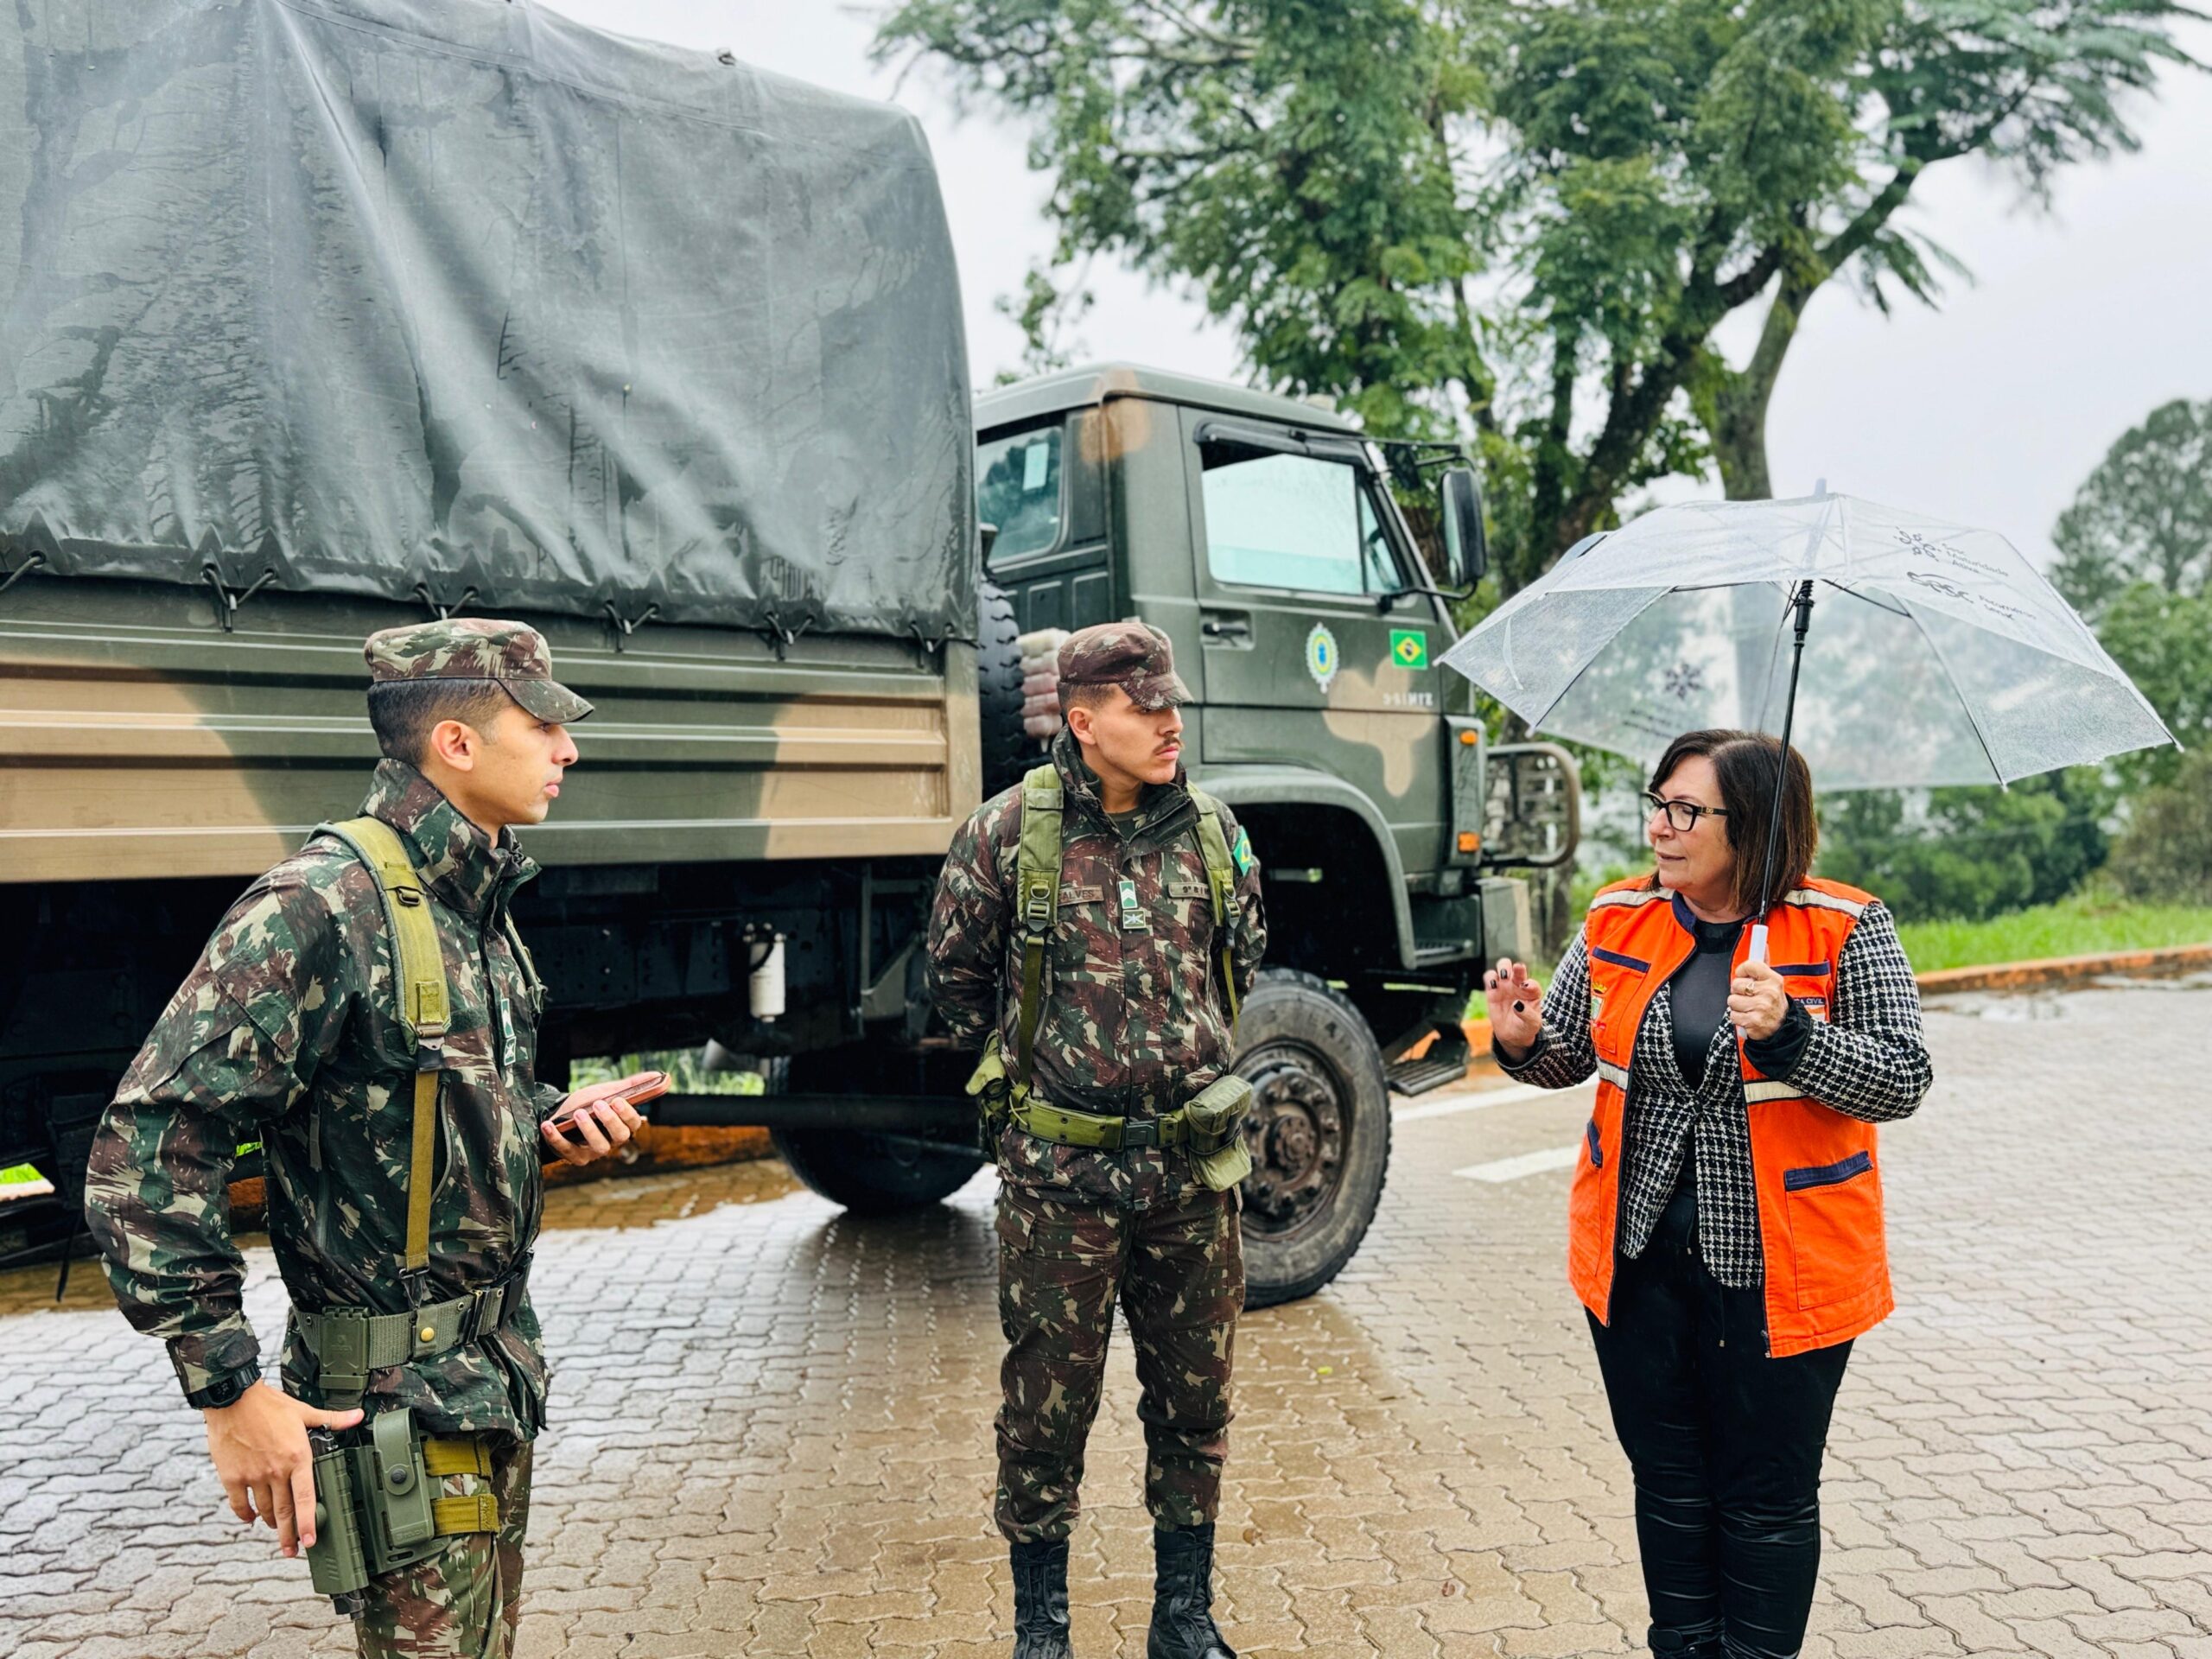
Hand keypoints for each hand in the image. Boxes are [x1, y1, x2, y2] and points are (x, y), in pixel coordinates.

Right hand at [203, 1382, 362, 1556]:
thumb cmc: (269, 1405)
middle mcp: (275, 1470)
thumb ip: (332, 1419)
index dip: (307, 1522)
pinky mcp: (231, 1477)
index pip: (306, 1497)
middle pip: (284, 1511)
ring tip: (276, 1529)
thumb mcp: (304, 1411)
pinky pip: (239, 1504)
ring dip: (271, 1522)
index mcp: (297, 1457)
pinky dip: (245, 1514)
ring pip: (264, 1509)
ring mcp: (252, 1475)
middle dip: (289, 1535)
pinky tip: (251, 1518)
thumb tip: (358, 1416)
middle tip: (291, 1551)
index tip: (309, 1541)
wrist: (233, 1399)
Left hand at [539, 1071, 652, 1166]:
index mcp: (622, 1125)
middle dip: (610, 1121)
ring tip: (579, 1113)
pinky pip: (568, 1151)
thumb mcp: (607, 1091)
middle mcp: (611, 1141)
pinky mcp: (574, 1157)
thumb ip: (631, 1085)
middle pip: (619, 1136)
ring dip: (589, 1129)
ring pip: (599, 1147)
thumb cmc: (587, 1104)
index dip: (627, 1114)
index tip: (618, 1100)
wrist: (560, 1114)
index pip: (633, 1124)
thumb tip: (661, 1075)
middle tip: (598, 1104)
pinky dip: (557, 1138)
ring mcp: (593, 1151)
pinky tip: (549, 1125)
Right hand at [1482, 957, 1543, 1059]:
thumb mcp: (1532, 1024)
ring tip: (1503, 977)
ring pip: (1503, 966)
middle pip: (1518, 969)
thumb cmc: (1526, 1027)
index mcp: (1532, 992)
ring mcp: (1506, 986)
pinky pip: (1490, 977)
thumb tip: (1517, 1004)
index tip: (1525, 987)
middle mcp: (1519, 985)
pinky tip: (1493, 985)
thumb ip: (1527, 1014)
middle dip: (1517, 968)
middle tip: (1513, 972)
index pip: (1532, 984)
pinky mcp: (1493, 990)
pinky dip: (1490, 978)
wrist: (1513, 1035)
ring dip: (1503, 968)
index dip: (1529, 984)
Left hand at [1728, 960, 1788, 1039]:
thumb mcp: (1773, 982)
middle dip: (1738, 991)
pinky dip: (1738, 1017)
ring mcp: (1761, 1007)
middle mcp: (1768, 992)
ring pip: (1732, 1000)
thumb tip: (1763, 944)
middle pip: (1736, 984)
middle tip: (1748, 996)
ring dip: (1737, 1005)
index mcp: (1774, 980)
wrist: (1782, 1026)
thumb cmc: (1773, 1001)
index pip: (1749, 965)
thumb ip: (1763, 965)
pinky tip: (1748, 1017)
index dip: (1742, 971)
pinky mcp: (1753, 1021)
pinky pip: (1733, 1015)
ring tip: (1749, 1007)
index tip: (1744, 976)